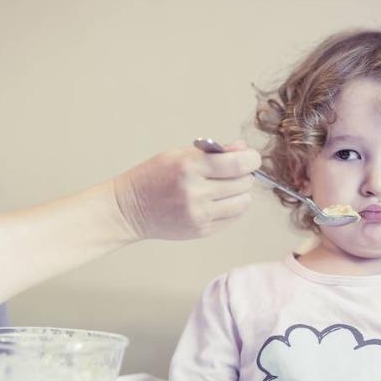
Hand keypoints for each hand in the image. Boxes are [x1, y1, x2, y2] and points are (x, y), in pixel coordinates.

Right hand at [114, 141, 260, 239]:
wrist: (129, 209)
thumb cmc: (154, 177)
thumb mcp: (179, 155)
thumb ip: (215, 152)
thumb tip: (244, 150)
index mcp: (190, 167)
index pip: (238, 164)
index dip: (251, 159)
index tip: (251, 158)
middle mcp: (196, 192)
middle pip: (244, 183)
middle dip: (244, 175)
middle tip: (232, 172)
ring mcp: (199, 215)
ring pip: (243, 202)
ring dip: (240, 193)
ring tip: (226, 188)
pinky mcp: (201, 231)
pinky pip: (233, 218)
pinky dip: (232, 208)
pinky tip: (217, 201)